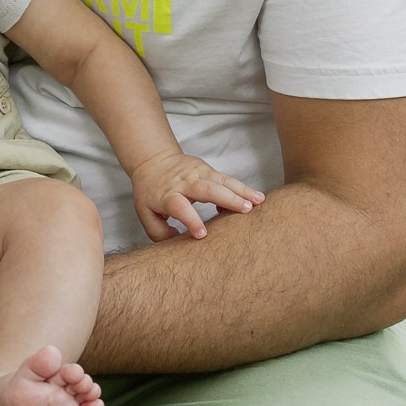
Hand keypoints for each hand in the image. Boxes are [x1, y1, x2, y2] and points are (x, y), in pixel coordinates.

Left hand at [130, 151, 265, 240]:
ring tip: (259, 201)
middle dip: (226, 199)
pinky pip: (227, 178)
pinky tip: (257, 197)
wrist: (153, 161)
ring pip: (221, 180)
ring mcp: (197, 173)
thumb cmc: (151, 193)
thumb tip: (178, 244)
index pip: (179, 206)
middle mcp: (183, 182)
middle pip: (206, 188)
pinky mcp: (207, 169)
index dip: (190, 219)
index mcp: (167, 195)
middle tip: (245, 211)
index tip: (202, 234)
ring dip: (241, 190)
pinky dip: (242, 187)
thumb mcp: (146, 213)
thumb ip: (159, 232)